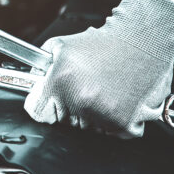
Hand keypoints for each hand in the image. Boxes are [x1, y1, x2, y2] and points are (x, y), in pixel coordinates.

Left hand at [24, 0, 173, 137]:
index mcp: (61, 82)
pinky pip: (109, 133)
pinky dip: (112, 120)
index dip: (43, 103)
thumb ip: (39, 66)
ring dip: (91, 114)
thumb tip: (31, 81)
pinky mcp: (124, 125)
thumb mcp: (60, 45)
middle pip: (62, 121)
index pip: (37, 112)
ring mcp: (104, 116)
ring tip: (103, 89)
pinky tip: (116, 98)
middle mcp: (81, 102)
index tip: (50, 99)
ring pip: (86, 128)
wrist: (143, 39)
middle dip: (69, 106)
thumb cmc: (104, 42)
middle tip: (85, 86)